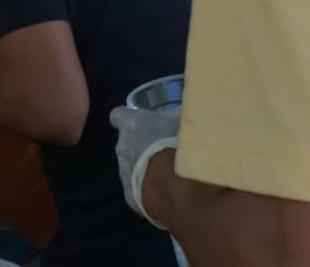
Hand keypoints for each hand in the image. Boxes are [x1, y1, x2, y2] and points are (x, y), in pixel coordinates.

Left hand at [110, 106, 179, 228]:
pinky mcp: (132, 200)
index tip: (139, 121)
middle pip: (128, 145)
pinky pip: (140, 193)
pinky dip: (152, 193)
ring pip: (132, 170)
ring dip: (148, 171)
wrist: (180, 186)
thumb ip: (182, 114)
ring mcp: (124, 175)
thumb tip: (190, 109)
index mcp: (131, 124)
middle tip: (167, 150)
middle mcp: (122, 148)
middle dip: (143, 147)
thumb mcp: (186, 119)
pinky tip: (171, 195)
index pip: (119, 115)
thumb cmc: (182, 144)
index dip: (128, 118)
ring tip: (172, 176)